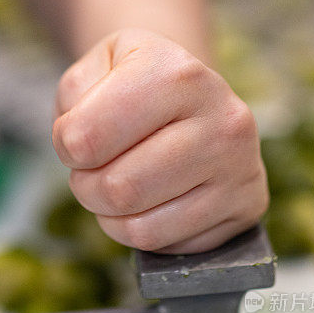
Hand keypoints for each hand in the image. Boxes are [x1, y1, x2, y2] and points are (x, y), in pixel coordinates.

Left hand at [52, 28, 267, 253]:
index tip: (76, 139)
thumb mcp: (99, 66)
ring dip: (112, 218)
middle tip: (93, 173)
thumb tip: (80, 146)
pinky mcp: (247, 207)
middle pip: (118, 190)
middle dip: (87, 189)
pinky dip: (143, 233)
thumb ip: (75, 95)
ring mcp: (241, 167)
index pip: (88, 138)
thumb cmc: (139, 87)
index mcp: (178, 75)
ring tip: (119, 190)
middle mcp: (222, 120)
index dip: (66, 146)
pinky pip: (167, 246)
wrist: (197, 101)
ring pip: (141, 229)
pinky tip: (152, 205)